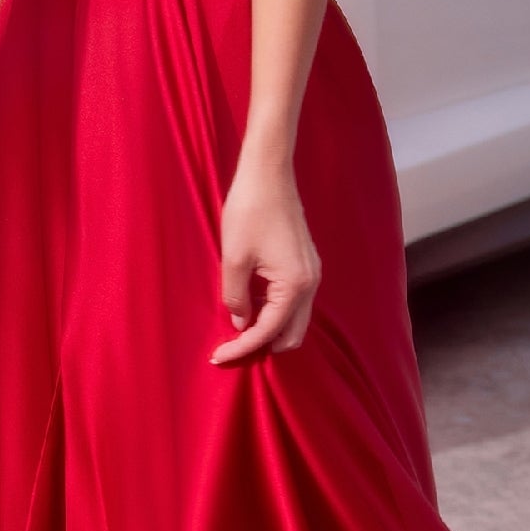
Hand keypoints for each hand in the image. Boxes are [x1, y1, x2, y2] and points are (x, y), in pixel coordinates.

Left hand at [211, 158, 320, 364]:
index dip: (242, 347)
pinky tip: (251, 306)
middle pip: (291, 333)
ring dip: (269, 329)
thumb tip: (240, 323)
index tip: (218, 357)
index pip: (269, 330)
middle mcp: (310, 283)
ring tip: (237, 329)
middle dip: (262, 345)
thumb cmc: (249, 211)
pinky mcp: (305, 262)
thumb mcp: (234, 258)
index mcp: (295, 285)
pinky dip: (275, 311)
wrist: (268, 174)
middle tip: (230, 348)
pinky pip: (294, 300)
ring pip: (295, 318)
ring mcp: (311, 272)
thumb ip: (237, 297)